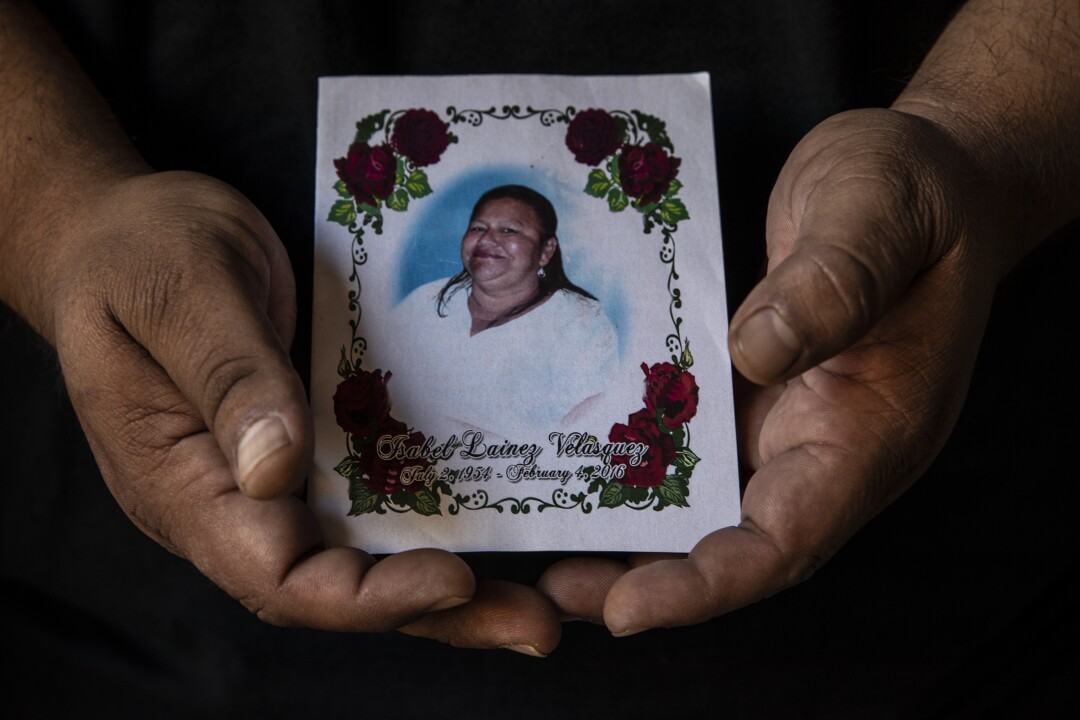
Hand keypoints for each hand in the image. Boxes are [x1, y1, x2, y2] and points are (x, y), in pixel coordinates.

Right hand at [50, 170, 559, 649]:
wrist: (121, 232)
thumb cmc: (134, 252)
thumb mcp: (177, 290)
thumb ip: (227, 375)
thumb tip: (276, 470)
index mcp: (181, 483)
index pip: (273, 578)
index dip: (366, 596)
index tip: (454, 576)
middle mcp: (230, 501)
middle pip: (332, 587)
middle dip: (436, 612)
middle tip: (536, 624)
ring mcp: (269, 478)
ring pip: (360, 554)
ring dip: (447, 582)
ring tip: (539, 597)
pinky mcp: (305, 444)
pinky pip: (368, 499)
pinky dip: (429, 518)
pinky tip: (499, 516)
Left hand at [538, 107, 1003, 633]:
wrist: (920, 174)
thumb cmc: (916, 191)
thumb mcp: (880, 213)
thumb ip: (833, 281)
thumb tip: (755, 352)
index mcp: (870, 431)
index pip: (789, 540)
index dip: (708, 584)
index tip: (627, 609)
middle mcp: (819, 443)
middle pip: (729, 541)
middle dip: (642, 575)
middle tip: (553, 587)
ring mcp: (778, 417)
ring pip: (698, 497)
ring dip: (625, 526)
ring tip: (541, 541)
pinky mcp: (743, 385)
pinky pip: (683, 436)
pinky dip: (631, 458)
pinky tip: (568, 454)